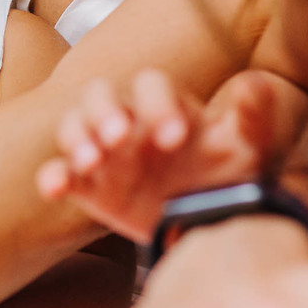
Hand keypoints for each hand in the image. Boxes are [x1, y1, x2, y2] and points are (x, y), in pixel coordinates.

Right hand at [36, 69, 276, 242]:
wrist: (211, 225)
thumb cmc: (229, 177)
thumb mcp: (249, 148)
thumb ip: (253, 115)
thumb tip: (255, 81)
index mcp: (164, 106)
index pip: (149, 85)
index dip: (157, 104)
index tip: (175, 137)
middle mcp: (128, 122)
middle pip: (99, 94)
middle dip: (103, 111)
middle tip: (118, 136)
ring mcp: (105, 153)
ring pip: (73, 126)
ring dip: (76, 138)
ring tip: (93, 161)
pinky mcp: (89, 186)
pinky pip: (61, 173)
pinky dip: (52, 176)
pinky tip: (54, 187)